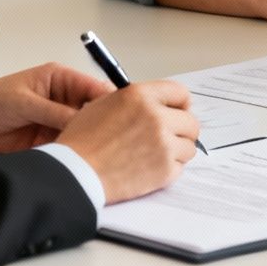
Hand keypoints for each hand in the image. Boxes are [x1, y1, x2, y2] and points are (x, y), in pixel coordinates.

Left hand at [0, 63, 112, 152]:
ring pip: (84, 130)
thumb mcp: (25, 102)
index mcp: (61, 80)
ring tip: (102, 152)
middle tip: (116, 138)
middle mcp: (64, 99)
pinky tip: (83, 159)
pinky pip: (70, 144)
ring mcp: (57, 120)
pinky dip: (76, 151)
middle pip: (94, 111)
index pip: (94, 88)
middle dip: (105, 123)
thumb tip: (83, 121)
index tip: (121, 116)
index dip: (110, 102)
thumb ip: (55, 112)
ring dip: (91, 140)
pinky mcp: (50, 139)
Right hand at [55, 80, 200, 203]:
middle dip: (182, 130)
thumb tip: (154, 104)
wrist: (75, 172)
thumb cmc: (82, 141)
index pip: (180, 93)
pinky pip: (180, 167)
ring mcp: (163, 144)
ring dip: (177, 151)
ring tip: (156, 155)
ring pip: (189, 147)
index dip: (180, 104)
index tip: (179, 111)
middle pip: (191, 122)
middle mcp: (156, 117)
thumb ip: (135, 101)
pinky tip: (150, 168)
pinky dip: (169, 169)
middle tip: (170, 137)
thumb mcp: (104, 104)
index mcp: (141, 96)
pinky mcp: (165, 170)